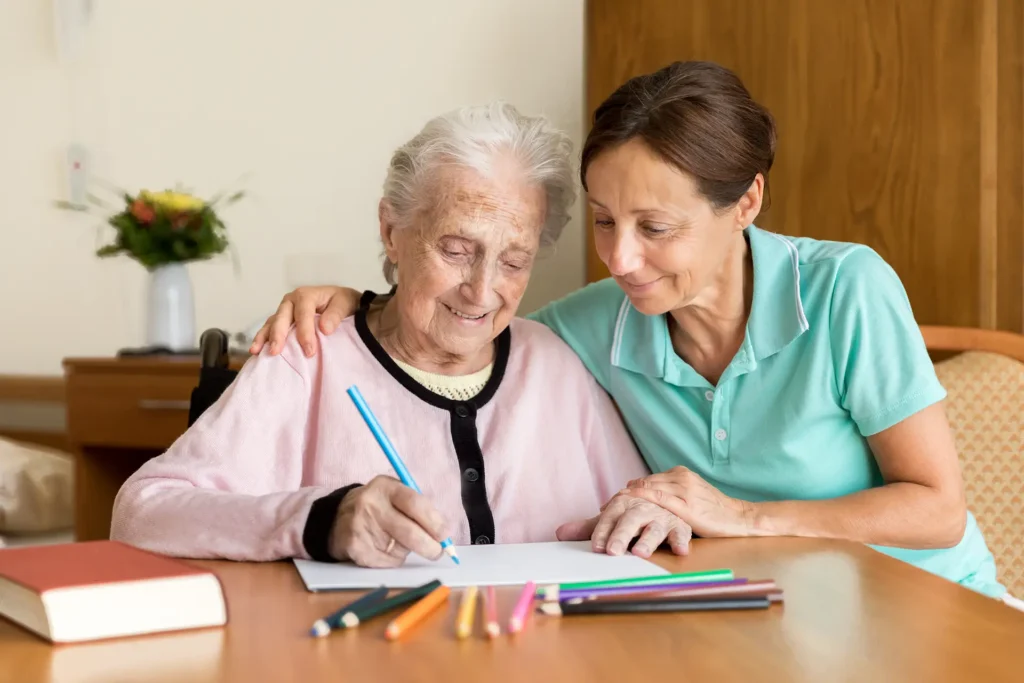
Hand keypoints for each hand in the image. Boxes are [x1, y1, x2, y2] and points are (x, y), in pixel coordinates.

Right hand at [249, 286, 360, 357]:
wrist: (339, 302)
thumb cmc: (340, 302)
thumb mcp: (344, 303)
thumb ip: (335, 315)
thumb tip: (325, 329)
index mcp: (306, 295)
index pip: (303, 314)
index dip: (305, 332)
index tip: (309, 351)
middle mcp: (291, 301)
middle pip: (282, 318)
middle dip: (279, 335)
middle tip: (276, 352)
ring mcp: (283, 311)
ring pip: (271, 324)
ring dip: (264, 338)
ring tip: (256, 351)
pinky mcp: (280, 321)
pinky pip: (269, 330)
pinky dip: (262, 340)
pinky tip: (256, 351)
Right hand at [328, 476, 449, 567]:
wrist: (337, 518)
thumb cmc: (378, 507)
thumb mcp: (394, 495)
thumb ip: (418, 508)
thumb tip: (444, 534)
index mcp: (385, 487)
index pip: (414, 503)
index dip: (434, 521)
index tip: (445, 534)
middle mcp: (371, 504)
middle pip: (409, 531)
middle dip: (430, 546)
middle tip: (438, 551)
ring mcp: (360, 526)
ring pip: (400, 549)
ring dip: (408, 550)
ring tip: (397, 540)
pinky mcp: (355, 547)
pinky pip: (387, 561)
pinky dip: (393, 560)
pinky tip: (383, 548)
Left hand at [556, 495, 692, 557]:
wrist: (666, 501)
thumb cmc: (635, 516)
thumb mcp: (612, 520)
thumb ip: (589, 528)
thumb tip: (559, 533)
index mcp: (623, 505)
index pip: (609, 518)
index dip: (602, 532)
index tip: (597, 547)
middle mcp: (642, 508)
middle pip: (630, 520)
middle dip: (621, 535)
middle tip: (613, 552)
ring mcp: (661, 516)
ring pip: (655, 527)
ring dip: (648, 540)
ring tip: (640, 552)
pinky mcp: (679, 525)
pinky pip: (682, 532)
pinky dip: (682, 540)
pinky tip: (680, 550)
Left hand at [620, 466, 754, 537]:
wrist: (740, 517)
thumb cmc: (714, 510)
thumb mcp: (692, 494)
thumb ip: (671, 492)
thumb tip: (646, 494)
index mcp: (681, 474)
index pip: (647, 480)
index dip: (628, 491)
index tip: (611, 501)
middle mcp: (681, 478)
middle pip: (644, 484)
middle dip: (623, 496)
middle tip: (605, 508)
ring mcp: (684, 491)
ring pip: (649, 491)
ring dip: (628, 500)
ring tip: (610, 511)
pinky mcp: (687, 506)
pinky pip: (660, 501)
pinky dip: (642, 502)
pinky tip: (630, 509)